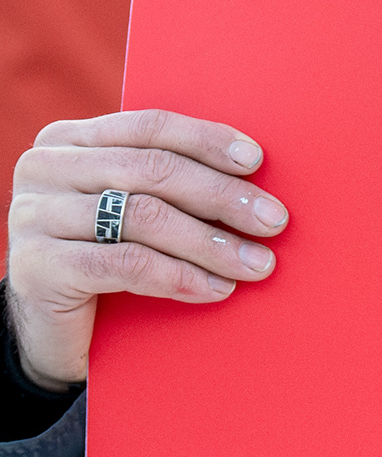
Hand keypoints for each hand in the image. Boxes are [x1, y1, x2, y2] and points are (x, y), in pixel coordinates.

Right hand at [6, 111, 287, 389]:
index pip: (148, 127)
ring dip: (210, 242)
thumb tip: (252, 174)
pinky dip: (179, 276)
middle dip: (221, 196)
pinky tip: (216, 289)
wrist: (52, 329)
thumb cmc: (105, 259)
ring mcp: (34, 215)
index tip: (256, 161)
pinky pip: (126, 264)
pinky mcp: (38, 265)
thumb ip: (166, 183)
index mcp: (68, 140)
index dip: (206, 141)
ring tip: (255, 264)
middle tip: (272, 221)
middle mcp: (44, 168)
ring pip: (143, 217)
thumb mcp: (129, 210)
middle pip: (151, 170)